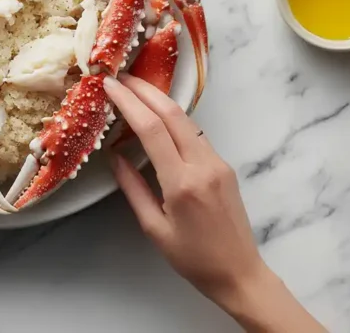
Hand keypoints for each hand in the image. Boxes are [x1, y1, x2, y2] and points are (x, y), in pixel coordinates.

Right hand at [104, 75, 324, 332]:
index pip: (151, 129)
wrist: (240, 273)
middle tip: (120, 76)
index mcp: (182, 182)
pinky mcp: (225, 166)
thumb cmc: (192, 259)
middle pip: (172, 114)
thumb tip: (115, 156)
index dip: (128, 102)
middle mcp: (203, 165)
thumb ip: (133, 188)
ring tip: (134, 90)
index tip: (109, 85)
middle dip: (144, 90)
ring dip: (159, 101)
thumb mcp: (153, 228)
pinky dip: (173, 120)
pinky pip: (195, 135)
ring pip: (186, 121)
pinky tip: (157, 118)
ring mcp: (218, 163)